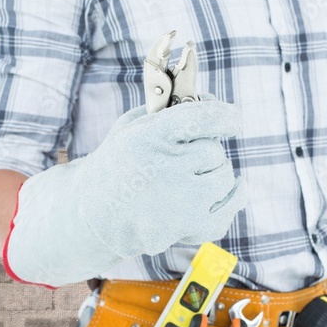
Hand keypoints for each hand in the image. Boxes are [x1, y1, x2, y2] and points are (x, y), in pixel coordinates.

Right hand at [4, 95, 245, 286]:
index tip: (232, 118)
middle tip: (189, 156)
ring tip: (192, 176)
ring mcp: (180, 202)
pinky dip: (233, 198)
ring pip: (224, 178)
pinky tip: (232, 188)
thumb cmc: (119, 165)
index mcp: (149, 138)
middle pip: (214, 151)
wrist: (93, 217)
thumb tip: (210, 98)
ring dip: (215, 174)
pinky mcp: (189, 227)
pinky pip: (229, 209)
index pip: (202, 118)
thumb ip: (169, 110)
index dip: (224, 116)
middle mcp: (165, 169)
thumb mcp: (131, 128)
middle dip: (206, 151)